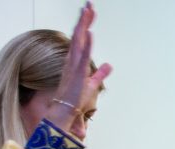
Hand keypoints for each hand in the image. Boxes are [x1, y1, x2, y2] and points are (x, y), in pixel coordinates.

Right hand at [48, 2, 111, 132]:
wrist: (65, 112)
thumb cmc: (76, 99)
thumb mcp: (93, 84)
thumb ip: (100, 74)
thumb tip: (109, 65)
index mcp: (75, 60)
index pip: (81, 39)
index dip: (85, 25)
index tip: (89, 12)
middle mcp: (72, 60)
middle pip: (78, 35)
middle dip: (84, 19)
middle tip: (89, 4)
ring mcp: (74, 65)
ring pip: (79, 41)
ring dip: (84, 26)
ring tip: (88, 11)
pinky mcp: (77, 73)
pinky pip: (82, 56)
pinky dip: (86, 44)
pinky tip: (90, 33)